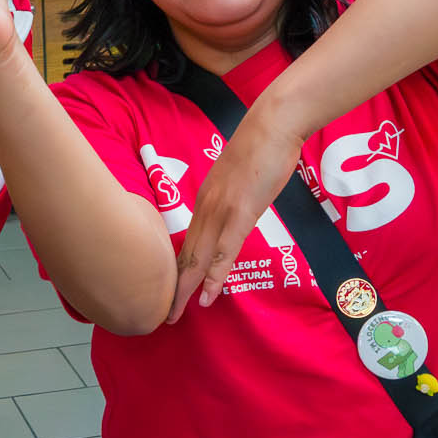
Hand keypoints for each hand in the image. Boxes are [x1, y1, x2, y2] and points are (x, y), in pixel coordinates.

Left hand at [169, 104, 308, 322]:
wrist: (273, 123)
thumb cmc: (262, 147)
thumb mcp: (241, 178)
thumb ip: (233, 197)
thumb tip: (236, 212)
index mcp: (206, 199)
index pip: (188, 241)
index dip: (179, 269)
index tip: (171, 291)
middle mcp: (207, 207)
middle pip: (186, 254)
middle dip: (174, 286)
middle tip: (163, 314)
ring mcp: (222, 210)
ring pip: (199, 257)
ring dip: (187, 288)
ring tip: (176, 314)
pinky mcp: (241, 212)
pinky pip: (225, 250)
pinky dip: (214, 275)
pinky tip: (207, 295)